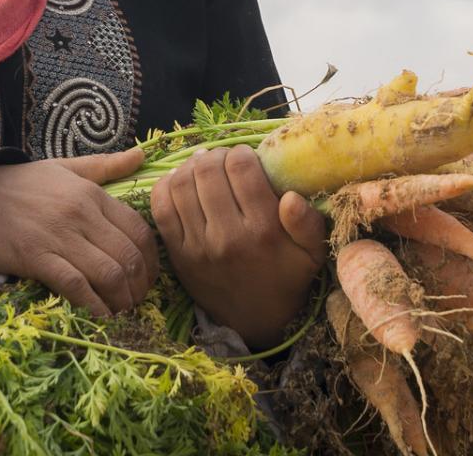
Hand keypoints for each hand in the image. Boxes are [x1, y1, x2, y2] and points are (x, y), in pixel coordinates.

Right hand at [0, 148, 159, 315]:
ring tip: (121, 310)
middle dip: (140, 285)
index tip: (148, 277)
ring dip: (122, 299)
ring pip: (108, 273)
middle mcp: (80, 213)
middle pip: (128, 255)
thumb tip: (142, 155)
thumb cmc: (16, 185)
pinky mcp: (34, 257)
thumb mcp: (63, 167)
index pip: (138, 230)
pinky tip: (99, 314)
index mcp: (91, 193)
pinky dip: (93, 304)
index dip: (151, 260)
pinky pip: (75, 285)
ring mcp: (57, 236)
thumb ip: (105, 166)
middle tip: (137, 300)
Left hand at [151, 145, 328, 350]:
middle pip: (208, 172)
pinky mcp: (177, 254)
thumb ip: (308, 224)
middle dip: (215, 155)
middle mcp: (227, 236)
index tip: (246, 156)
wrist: (255, 321)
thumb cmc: (287, 279)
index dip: (241, 152)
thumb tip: (292, 196)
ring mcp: (197, 245)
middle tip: (223, 159)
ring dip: (190, 167)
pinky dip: (166, 187)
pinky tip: (181, 183)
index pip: (241, 169)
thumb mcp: (311, 254)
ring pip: (181, 184)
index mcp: (262, 230)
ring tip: (203, 167)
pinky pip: (161, 208)